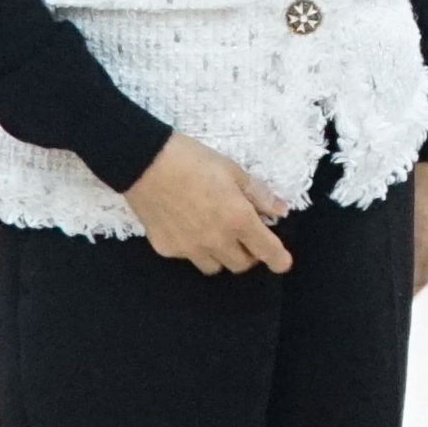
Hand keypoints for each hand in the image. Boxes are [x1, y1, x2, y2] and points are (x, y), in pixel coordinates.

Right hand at [124, 133, 293, 275]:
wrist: (144, 162)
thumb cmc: (192, 160)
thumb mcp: (231, 169)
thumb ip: (257, 193)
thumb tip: (278, 209)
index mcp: (237, 219)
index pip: (266, 251)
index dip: (279, 260)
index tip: (283, 262)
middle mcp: (216, 240)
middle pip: (241, 265)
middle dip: (248, 254)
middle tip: (244, 236)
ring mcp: (190, 248)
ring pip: (214, 267)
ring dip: (221, 255)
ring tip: (215, 234)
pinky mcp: (167, 249)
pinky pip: (187, 257)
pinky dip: (193, 248)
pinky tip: (186, 227)